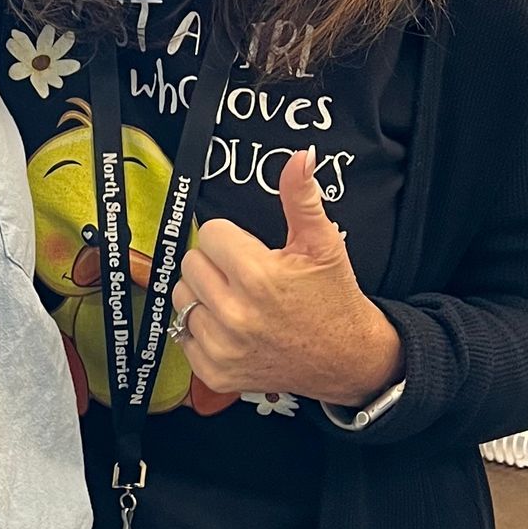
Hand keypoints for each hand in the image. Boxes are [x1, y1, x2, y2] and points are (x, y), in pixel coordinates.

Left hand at [173, 149, 402, 408]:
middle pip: (191, 264)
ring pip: (182, 298)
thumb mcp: (322, 243)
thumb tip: (299, 156)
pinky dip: (202, 330)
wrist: (346, 358)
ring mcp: (222, 347)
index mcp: (258, 276)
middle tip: (246, 277)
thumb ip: (301, 197)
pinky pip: (183, 334)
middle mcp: (235, 314)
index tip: (253, 252)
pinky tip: (233, 329)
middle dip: (215, 265)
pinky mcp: (214, 372)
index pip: (210, 234)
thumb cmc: (332, 298)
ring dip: (204, 296)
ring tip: (238, 302)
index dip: (232, 239)